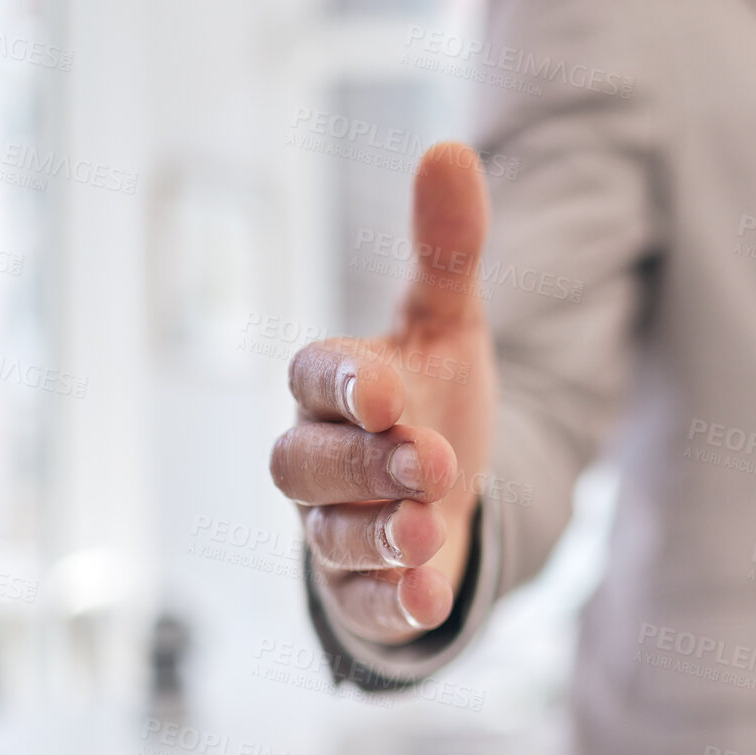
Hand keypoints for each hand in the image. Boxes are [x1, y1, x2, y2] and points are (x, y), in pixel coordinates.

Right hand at [269, 142, 493, 643]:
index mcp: (336, 385)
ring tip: (428, 527)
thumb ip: (447, 250)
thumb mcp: (452, 325)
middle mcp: (320, 457)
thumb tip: (450, 149)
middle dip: (364, 464)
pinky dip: (389, 605)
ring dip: (375, 535)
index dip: (344, 384)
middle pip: (304, 463)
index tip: (388, 389)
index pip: (314, 376)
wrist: (448, 492)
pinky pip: (357, 604)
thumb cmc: (433, 399)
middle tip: (429, 461)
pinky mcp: (362, 589)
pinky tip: (430, 599)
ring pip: (327, 537)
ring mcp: (335, 527)